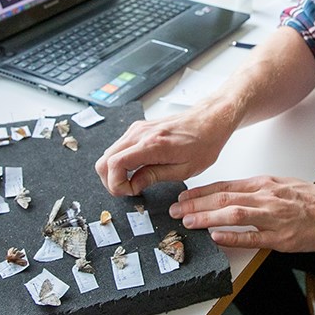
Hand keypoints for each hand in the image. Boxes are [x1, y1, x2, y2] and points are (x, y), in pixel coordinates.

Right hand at [95, 105, 236, 195]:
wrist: (210, 121)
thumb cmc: (204, 143)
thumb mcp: (183, 170)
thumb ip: (154, 177)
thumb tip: (134, 185)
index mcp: (152, 145)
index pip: (114, 164)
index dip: (116, 184)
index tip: (130, 192)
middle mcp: (140, 134)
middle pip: (104, 160)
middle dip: (111, 181)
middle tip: (129, 191)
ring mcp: (137, 129)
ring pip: (108, 154)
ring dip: (115, 172)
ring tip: (136, 182)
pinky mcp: (138, 129)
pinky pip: (119, 148)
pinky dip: (121, 162)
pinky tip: (138, 170)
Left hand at [168, 176, 314, 251]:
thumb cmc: (310, 201)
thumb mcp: (281, 185)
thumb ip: (257, 190)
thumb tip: (231, 194)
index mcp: (264, 185)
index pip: (225, 186)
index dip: (201, 191)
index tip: (183, 196)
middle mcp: (265, 198)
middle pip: (224, 198)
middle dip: (196, 204)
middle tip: (175, 210)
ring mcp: (272, 218)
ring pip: (234, 215)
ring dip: (208, 218)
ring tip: (189, 221)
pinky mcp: (280, 238)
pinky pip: (253, 237)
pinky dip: (233, 237)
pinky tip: (217, 237)